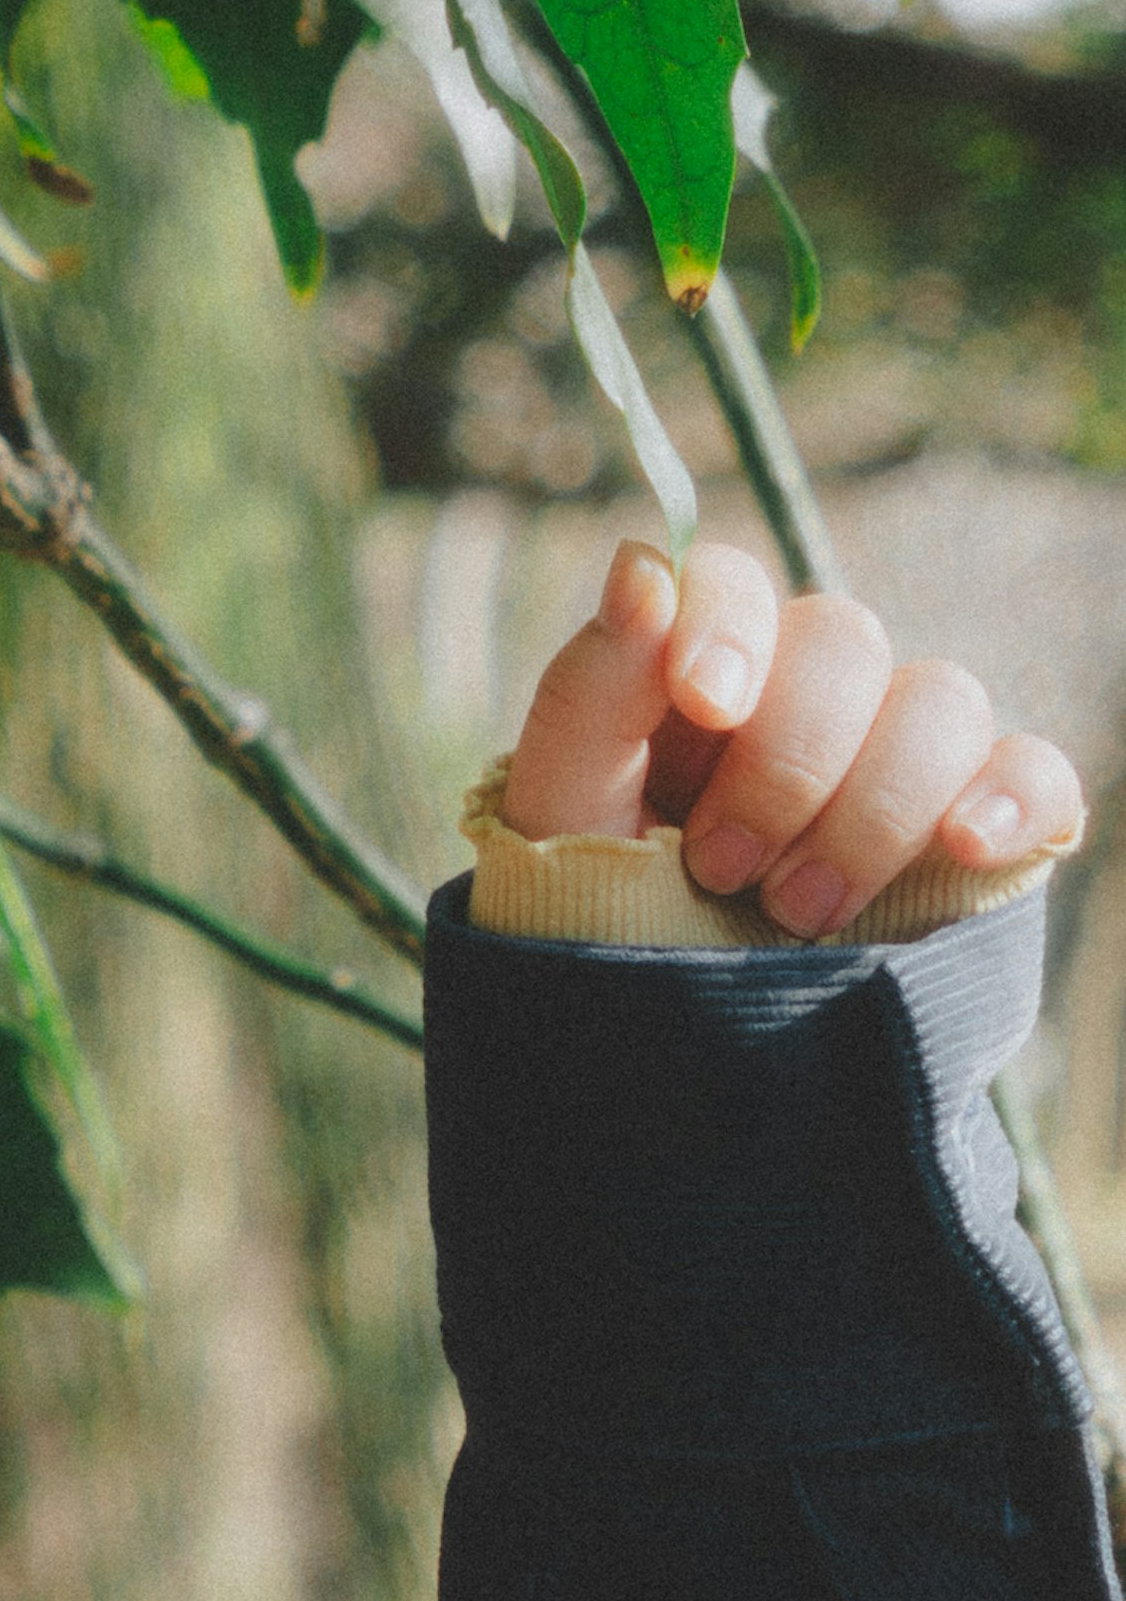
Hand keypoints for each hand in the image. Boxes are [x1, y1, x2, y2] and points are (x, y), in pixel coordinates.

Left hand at [503, 540, 1086, 937]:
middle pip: (844, 639)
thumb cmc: (603, 907)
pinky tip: (966, 845)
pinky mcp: (978, 824)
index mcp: (702, 665)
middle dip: (785, 762)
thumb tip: (640, 567)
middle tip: (722, 868)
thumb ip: (591, 689)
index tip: (706, 702)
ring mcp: (899, 752)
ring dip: (871, 809)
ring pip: (940, 701)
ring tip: (800, 914)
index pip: (733, 580)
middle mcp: (810, 691)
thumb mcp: (567, 810)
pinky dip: (1011, 798)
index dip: (729, 624)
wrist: (674, 1033)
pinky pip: (1033, 771)